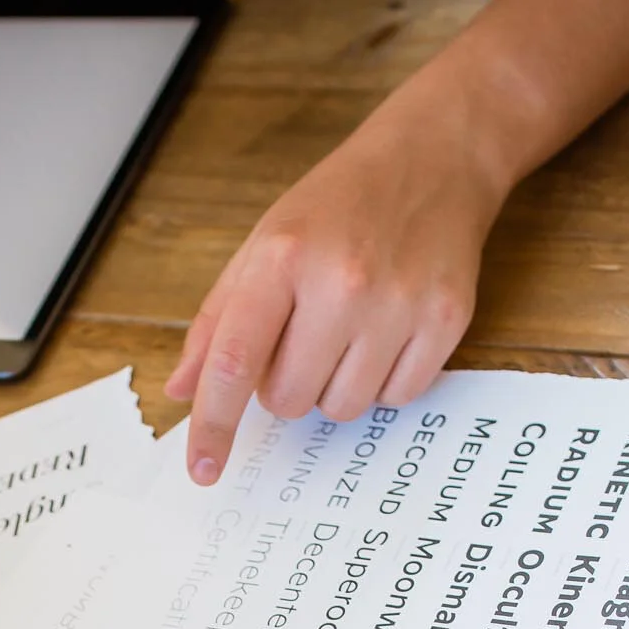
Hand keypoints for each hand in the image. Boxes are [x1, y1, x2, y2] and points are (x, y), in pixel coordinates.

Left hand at [165, 78, 507, 485]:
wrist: (434, 158)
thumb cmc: (339, 205)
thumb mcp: (264, 245)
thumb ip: (218, 321)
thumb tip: (182, 390)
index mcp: (282, 258)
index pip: (235, 363)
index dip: (214, 425)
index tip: (204, 470)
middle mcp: (341, 281)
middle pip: (289, 400)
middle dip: (286, 385)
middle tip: (303, 338)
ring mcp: (399, 302)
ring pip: (343, 408)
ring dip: (335, 386)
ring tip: (348, 330)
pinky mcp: (446, 319)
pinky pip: (396, 398)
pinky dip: (383, 380)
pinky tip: (387, 331)